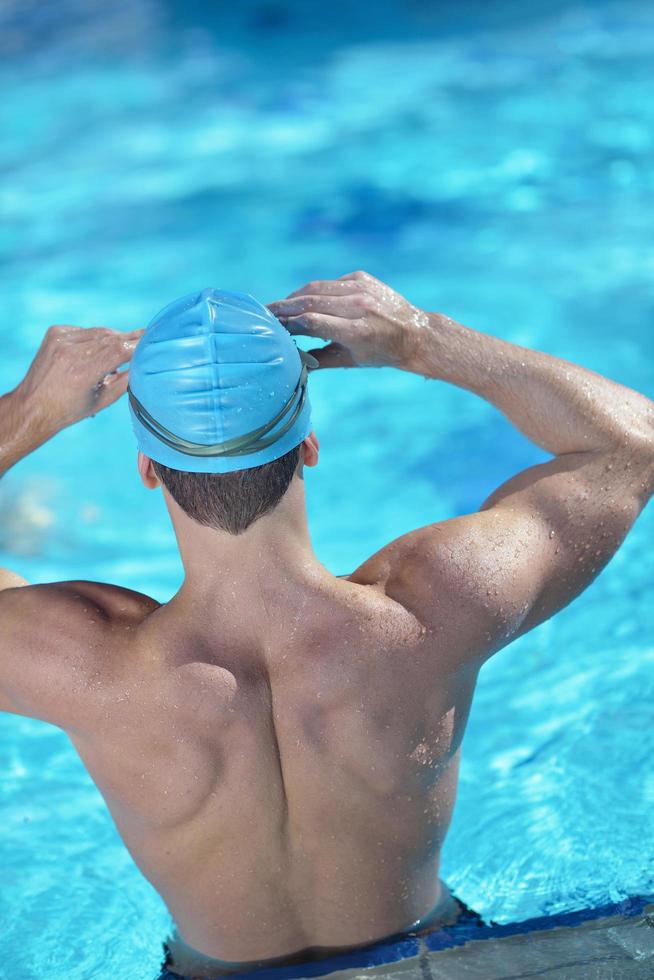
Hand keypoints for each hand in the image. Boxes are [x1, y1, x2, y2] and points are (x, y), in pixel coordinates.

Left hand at [15, 324, 143, 434]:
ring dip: (113, 338)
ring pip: (99, 332)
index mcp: (84, 373)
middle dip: (129, 338)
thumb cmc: (71, 409)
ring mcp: (61, 339)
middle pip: (111, 338)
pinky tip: (95, 351)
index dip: (138, 344)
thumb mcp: (103, 400)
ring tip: (124, 346)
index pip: (120, 350)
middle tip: (145, 336)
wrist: (33, 405)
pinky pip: (85, 331)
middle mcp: (71, 352)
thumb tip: (144, 363)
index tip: (153, 340)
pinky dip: (95, 338)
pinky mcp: (55, 332)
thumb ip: (126, 381)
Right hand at [268, 270, 427, 368]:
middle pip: (309, 301)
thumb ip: (319, 360)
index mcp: (356, 331)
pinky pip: (330, 283)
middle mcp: (359, 306)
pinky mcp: (362, 277)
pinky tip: (305, 300)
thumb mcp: (351, 362)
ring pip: (316, 288)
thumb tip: (290, 360)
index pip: (311, 322)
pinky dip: (315, 291)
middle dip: (284, 307)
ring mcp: (361, 288)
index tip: (272, 327)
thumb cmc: (381, 353)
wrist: (415, 333)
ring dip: (295, 297)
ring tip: (280, 306)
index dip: (288, 323)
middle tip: (265, 312)